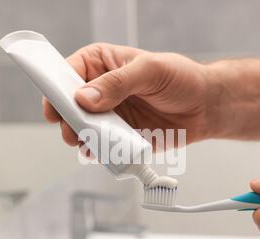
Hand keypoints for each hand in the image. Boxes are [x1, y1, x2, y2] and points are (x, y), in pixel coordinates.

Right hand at [42, 43, 220, 148]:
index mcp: (103, 63)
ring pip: (81, 127)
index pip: (70, 71)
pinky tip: (98, 153)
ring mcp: (109, 114)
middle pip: (70, 104)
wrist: (205, 107)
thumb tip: (85, 98)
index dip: (58, 88)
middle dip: (66, 118)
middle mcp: (102, 89)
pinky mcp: (118, 136)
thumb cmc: (182, 79)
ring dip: (79, 137)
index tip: (54, 106)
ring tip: (86, 143)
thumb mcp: (151, 71)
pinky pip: (99, 145)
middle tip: (72, 130)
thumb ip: (118, 82)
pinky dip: (96, 151)